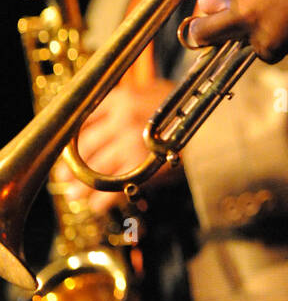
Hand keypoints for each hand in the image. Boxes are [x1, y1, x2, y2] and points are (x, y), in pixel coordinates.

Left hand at [55, 78, 178, 215]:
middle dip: (71, 169)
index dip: (68, 143)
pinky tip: (96, 206)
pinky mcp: (143, 167)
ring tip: (74, 195)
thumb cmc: (179, 112)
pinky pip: (113, 188)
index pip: (82, 122)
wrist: (211, 129)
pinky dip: (101, 201)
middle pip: (84, 149)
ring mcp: (132, 144)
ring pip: (94, 170)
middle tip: (64, 179)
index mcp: (121, 98)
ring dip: (81, 187)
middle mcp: (123, 119)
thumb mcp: (145, 94)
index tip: (64, 156)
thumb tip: (85, 126)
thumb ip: (117, 105)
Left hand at [146, 0, 287, 60]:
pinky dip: (266, 46)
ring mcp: (248, 16)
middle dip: (206, 5)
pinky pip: (256, 50)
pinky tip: (274, 40)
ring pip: (212, 32)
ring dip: (212, 33)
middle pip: (203, 1)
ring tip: (213, 35)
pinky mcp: (268, 41)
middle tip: (207, 10)